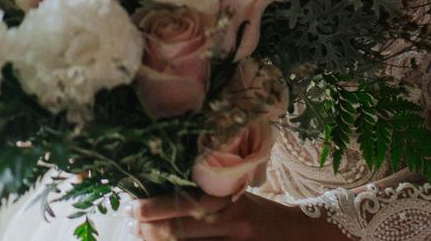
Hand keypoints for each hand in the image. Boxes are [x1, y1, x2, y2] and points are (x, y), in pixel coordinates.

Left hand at [127, 190, 313, 239]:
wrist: (299, 235)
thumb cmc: (260, 214)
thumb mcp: (237, 197)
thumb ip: (208, 196)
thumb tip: (162, 195)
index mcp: (231, 199)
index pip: (185, 203)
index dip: (155, 207)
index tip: (133, 207)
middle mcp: (234, 223)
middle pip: (182, 230)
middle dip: (150, 229)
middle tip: (132, 224)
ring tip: (141, 236)